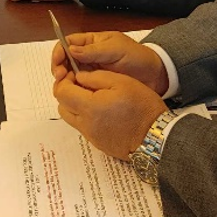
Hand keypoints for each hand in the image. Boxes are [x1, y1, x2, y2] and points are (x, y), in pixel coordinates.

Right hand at [51, 31, 167, 93]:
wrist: (155, 75)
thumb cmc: (138, 57)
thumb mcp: (117, 49)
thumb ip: (95, 50)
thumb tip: (71, 50)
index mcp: (92, 42)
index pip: (68, 43)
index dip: (59, 51)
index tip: (58, 62)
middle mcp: (88, 56)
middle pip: (65, 59)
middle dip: (59, 67)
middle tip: (60, 77)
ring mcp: (91, 71)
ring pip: (69, 74)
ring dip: (64, 80)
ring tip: (66, 86)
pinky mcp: (95, 85)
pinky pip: (79, 86)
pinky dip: (74, 89)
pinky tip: (74, 94)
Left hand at [54, 68, 168, 159]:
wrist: (156, 137)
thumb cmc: (143, 108)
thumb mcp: (122, 82)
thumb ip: (96, 77)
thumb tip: (79, 76)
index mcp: (90, 107)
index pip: (61, 92)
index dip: (64, 80)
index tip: (74, 73)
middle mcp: (86, 124)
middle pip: (62, 105)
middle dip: (67, 92)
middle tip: (81, 84)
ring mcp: (91, 135)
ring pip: (70, 117)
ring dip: (74, 104)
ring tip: (92, 96)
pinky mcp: (97, 143)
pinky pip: (82, 127)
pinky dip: (85, 116)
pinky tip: (101, 109)